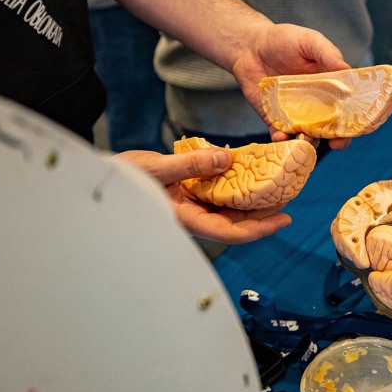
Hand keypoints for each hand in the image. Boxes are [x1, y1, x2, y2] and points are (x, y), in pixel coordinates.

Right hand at [115, 148, 292, 244]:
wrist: (103, 178)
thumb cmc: (122, 178)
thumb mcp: (156, 167)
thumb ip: (191, 164)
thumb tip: (226, 159)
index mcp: (184, 218)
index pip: (229, 232)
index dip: (259, 229)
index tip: (284, 220)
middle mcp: (190, 217)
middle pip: (234, 225)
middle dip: (262, 217)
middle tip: (289, 203)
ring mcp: (190, 208)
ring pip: (227, 212)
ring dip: (251, 204)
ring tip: (276, 190)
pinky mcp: (187, 197)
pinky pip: (216, 197)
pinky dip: (234, 190)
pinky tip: (247, 178)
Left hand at [229, 23, 353, 149]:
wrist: (250, 46)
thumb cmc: (283, 40)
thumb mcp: (309, 41)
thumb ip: (328, 53)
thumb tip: (347, 69)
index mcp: (331, 86)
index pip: (348, 108)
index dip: (355, 120)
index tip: (357, 128)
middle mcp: (316, 104)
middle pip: (332, 128)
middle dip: (337, 139)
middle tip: (336, 143)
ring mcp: (296, 114)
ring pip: (308, 136)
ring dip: (309, 142)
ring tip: (306, 139)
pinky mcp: (275, 119)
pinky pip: (281, 135)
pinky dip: (282, 140)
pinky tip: (281, 136)